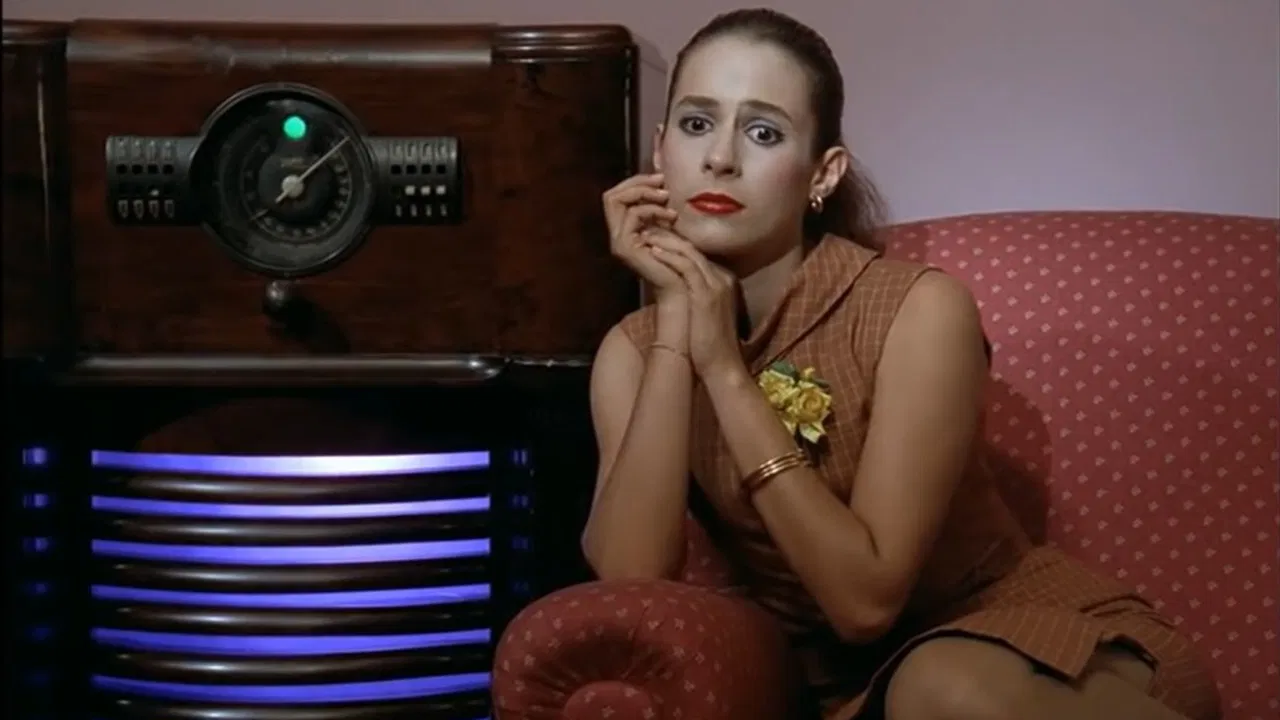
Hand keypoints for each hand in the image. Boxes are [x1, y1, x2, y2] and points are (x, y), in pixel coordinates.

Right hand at [602, 173, 684, 301]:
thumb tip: (662, 181)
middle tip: (662, 182)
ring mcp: (618, 241)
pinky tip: (670, 217)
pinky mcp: (623, 247)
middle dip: (637, 183)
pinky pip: (630, 215)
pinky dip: (651, 210)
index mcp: (625, 227)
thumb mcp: (668, 226)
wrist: (682, 287)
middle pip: (611, 195)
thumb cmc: (680, 258)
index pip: (618, 195)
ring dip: (644, 193)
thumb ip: (659, 208)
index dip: (637, 182)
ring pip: (615, 200)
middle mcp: (617, 233)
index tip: (661, 178)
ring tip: (667, 199)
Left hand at [647, 236, 744, 378]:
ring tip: (645, 235)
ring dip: (665, 242)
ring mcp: (716, 285)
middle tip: (646, 229)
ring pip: (689, 252)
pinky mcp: (707, 295)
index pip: (697, 254)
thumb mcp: (701, 313)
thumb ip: (692, 296)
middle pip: (693, 248)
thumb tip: (671, 288)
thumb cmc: (708, 345)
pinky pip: (686, 267)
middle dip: (668, 237)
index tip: (654, 239)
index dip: (674, 244)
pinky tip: (651, 251)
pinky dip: (668, 256)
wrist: (722, 366)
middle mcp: (722, 278)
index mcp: (723, 281)